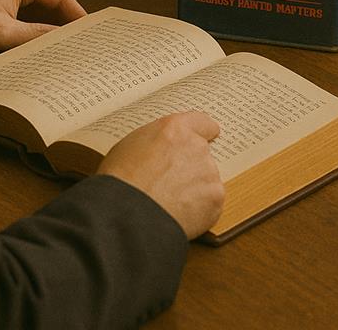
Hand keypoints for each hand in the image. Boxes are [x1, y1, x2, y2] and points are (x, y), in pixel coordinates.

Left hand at [0, 0, 86, 51]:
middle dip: (64, 22)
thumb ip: (34, 36)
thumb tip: (62, 43)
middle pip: (49, 2)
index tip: (91, 35)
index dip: (77, 15)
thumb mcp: (0, 32)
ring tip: (62, 49)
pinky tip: (35, 45)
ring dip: (47, 27)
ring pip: (34, 10)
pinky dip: (30, 28)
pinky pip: (20, 15)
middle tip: (81, 45)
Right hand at [97, 112, 224, 239]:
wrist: (128, 214)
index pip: (202, 122)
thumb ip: (156, 141)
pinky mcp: (215, 199)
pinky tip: (179, 213)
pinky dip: (199, 209)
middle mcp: (196, 146)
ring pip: (206, 179)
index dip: (202, 132)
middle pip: (202, 153)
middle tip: (170, 180)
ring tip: (170, 200)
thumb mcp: (130, 145)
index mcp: (174, 129)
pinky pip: (210, 202)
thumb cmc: (121, 180)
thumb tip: (161, 148)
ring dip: (195, 187)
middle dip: (190, 165)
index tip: (204, 138)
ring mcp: (209, 173)